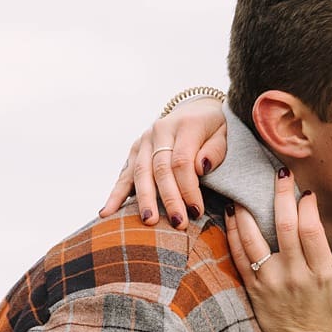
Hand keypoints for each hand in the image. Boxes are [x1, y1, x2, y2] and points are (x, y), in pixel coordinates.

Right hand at [98, 100, 229, 228]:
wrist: (195, 109)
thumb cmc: (213, 128)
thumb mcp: (225, 133)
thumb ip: (215, 150)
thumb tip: (201, 167)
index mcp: (185, 125)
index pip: (182, 161)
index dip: (188, 188)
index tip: (196, 211)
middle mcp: (160, 130)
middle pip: (160, 168)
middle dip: (168, 198)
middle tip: (177, 222)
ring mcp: (144, 140)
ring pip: (140, 172)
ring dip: (144, 199)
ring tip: (149, 221)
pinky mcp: (135, 150)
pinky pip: (125, 174)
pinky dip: (116, 194)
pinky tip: (106, 212)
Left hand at [224, 170, 331, 331]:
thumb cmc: (331, 318)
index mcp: (321, 273)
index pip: (310, 230)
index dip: (307, 205)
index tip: (307, 191)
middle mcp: (293, 274)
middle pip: (284, 225)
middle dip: (281, 195)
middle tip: (280, 173)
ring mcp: (269, 281)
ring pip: (254, 238)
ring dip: (249, 211)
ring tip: (247, 190)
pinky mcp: (252, 287)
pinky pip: (238, 256)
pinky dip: (232, 234)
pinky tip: (232, 215)